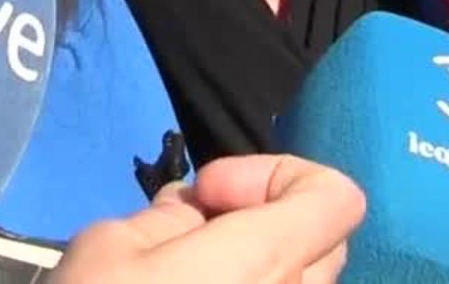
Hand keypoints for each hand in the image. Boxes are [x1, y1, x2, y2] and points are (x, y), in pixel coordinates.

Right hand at [53, 154, 366, 283]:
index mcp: (269, 263)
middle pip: (323, 242)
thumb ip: (167, 216)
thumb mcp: (110, 249)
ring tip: (186, 281)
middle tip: (194, 236)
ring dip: (256, 272)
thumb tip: (195, 212)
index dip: (275, 176)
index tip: (208, 198)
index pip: (338, 197)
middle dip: (266, 221)